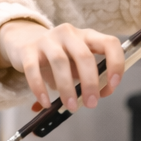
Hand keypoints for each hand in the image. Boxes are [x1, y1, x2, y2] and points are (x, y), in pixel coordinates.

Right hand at [0, 19, 124, 112]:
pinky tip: (45, 103)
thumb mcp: (77, 63)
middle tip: (91, 103)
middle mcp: (69, 34)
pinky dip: (39, 88)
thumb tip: (98, 95)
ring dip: (67, 88)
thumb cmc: (59, 56)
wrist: (24, 41)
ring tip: (70, 106)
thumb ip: (89, 76)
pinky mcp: (28, 50)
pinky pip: (33, 69)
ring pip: (60, 62)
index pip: (109, 43)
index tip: (113, 84)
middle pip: (84, 56)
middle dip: (90, 83)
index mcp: (87, 36)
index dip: (116, 64)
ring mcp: (47, 39)